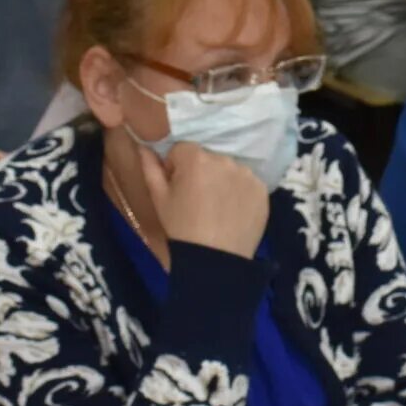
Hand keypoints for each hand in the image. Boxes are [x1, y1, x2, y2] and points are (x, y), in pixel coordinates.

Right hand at [135, 139, 269, 257]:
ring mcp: (246, 173)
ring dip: (222, 180)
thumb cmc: (182, 228)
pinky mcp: (262, 189)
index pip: (182, 149)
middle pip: (208, 157)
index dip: (176, 167)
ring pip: (229, 168)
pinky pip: (247, 182)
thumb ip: (150, 167)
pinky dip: (240, 192)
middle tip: (197, 199)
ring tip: (217, 207)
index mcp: (196, 159)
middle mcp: (224, 159)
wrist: (215, 260)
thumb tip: (144, 145)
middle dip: (201, 172)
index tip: (178, 188)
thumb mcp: (159, 199)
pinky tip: (233, 211)